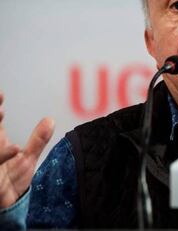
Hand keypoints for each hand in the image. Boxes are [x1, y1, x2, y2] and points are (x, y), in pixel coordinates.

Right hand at [0, 92, 53, 207]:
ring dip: (0, 145)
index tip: (1, 95)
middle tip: (0, 105)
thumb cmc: (11, 181)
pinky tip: (14, 149)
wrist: (6, 206)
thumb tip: (50, 120)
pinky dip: (2, 155)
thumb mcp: (27, 159)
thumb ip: (37, 140)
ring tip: (7, 127)